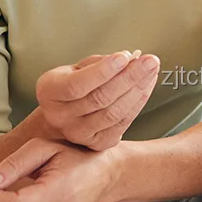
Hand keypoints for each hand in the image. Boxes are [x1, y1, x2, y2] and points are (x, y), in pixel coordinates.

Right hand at [36, 50, 158, 150]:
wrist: (63, 117)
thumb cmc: (72, 86)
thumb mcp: (76, 68)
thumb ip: (99, 63)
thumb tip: (128, 58)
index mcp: (50, 92)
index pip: (76, 85)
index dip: (103, 72)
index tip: (125, 57)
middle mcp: (59, 116)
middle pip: (100, 98)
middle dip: (129, 78)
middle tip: (150, 62)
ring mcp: (77, 133)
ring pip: (114, 113)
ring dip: (138, 90)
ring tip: (152, 72)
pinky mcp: (96, 143)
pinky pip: (122, 124)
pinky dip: (138, 104)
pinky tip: (147, 87)